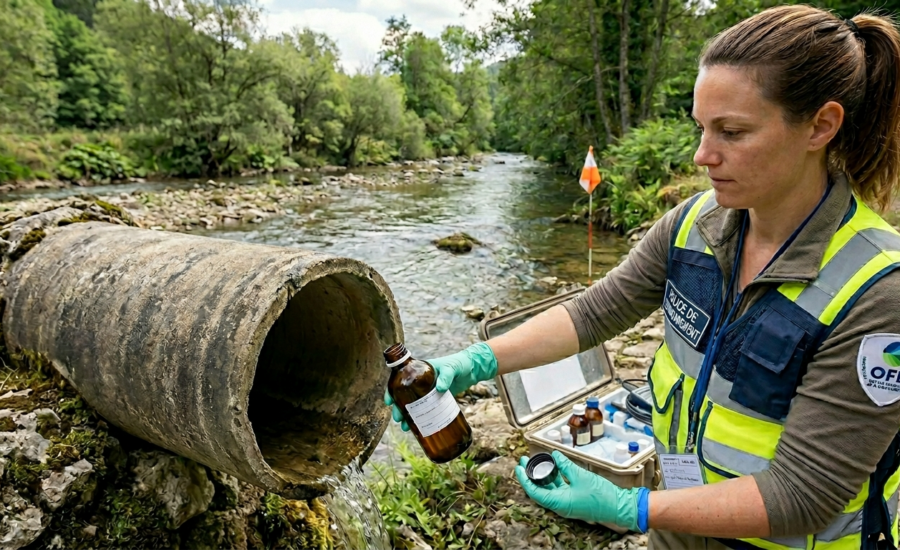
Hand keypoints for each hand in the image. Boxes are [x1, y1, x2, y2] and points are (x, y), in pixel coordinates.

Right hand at [384, 342, 497, 431]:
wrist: (472, 369)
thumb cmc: (460, 364)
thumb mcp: (451, 368)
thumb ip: (446, 376)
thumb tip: (440, 389)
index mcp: (420, 370)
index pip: (400, 379)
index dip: (392, 390)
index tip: (388, 401)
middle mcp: (421, 382)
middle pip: (405, 396)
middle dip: (399, 408)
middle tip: (398, 419)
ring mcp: (429, 392)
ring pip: (414, 405)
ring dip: (408, 416)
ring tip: (406, 428)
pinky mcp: (438, 400)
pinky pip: (426, 409)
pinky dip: (421, 418)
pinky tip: (418, 428)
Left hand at [514, 451, 648, 531]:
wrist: (620, 506)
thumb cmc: (602, 496)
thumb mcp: (580, 476)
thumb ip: (565, 465)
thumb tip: (554, 455)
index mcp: (559, 503)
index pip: (535, 492)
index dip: (524, 480)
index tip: (518, 468)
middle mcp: (561, 505)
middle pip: (539, 490)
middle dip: (531, 475)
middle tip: (524, 461)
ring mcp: (567, 503)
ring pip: (549, 489)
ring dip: (542, 476)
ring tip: (536, 462)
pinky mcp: (574, 499)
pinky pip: (559, 488)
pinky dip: (554, 478)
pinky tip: (554, 466)